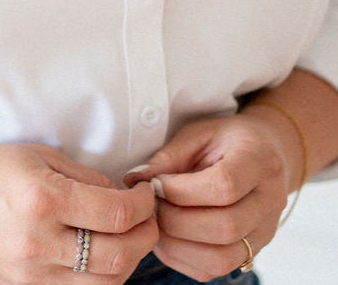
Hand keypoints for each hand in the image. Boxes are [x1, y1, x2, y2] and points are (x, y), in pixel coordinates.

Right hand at [0, 142, 157, 284]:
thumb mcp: (36, 156)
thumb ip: (83, 177)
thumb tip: (122, 196)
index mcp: (42, 198)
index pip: (116, 214)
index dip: (143, 205)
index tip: (146, 194)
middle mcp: (39, 241)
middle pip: (119, 256)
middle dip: (146, 235)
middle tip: (148, 217)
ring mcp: (30, 273)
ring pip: (105, 283)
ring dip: (129, 261)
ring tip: (128, 237)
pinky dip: (101, 277)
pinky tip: (102, 255)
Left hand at [125, 110, 295, 281]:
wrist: (265, 153)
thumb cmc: (226, 140)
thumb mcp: (197, 133)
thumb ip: (168, 156)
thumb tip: (134, 180)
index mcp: (258, 161)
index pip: (224, 187)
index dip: (181, 191)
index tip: (156, 184)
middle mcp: (269, 202)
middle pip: (224, 228)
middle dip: (176, 220)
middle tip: (152, 206)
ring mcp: (264, 232)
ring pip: (222, 259)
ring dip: (178, 245)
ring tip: (157, 223)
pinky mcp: (253, 252)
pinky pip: (216, 271)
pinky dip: (184, 259)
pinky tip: (167, 238)